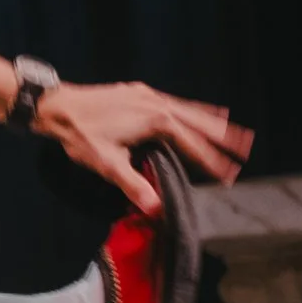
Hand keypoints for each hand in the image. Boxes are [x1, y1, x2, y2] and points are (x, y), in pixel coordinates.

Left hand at [37, 83, 251, 210]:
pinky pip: (170, 102)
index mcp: (156, 120)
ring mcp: (146, 96)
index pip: (191, 144)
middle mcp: (156, 103)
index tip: (230, 174)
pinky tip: (187, 113)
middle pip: (197, 121)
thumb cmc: (81, 136)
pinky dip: (186, 110)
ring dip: (207, 119)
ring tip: (229, 126)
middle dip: (221, 135)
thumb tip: (156, 209)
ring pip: (185, 109)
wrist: (57, 107)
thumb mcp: (108, 164)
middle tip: (245, 144)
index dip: (211, 160)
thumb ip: (134, 185)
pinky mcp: (136, 93)